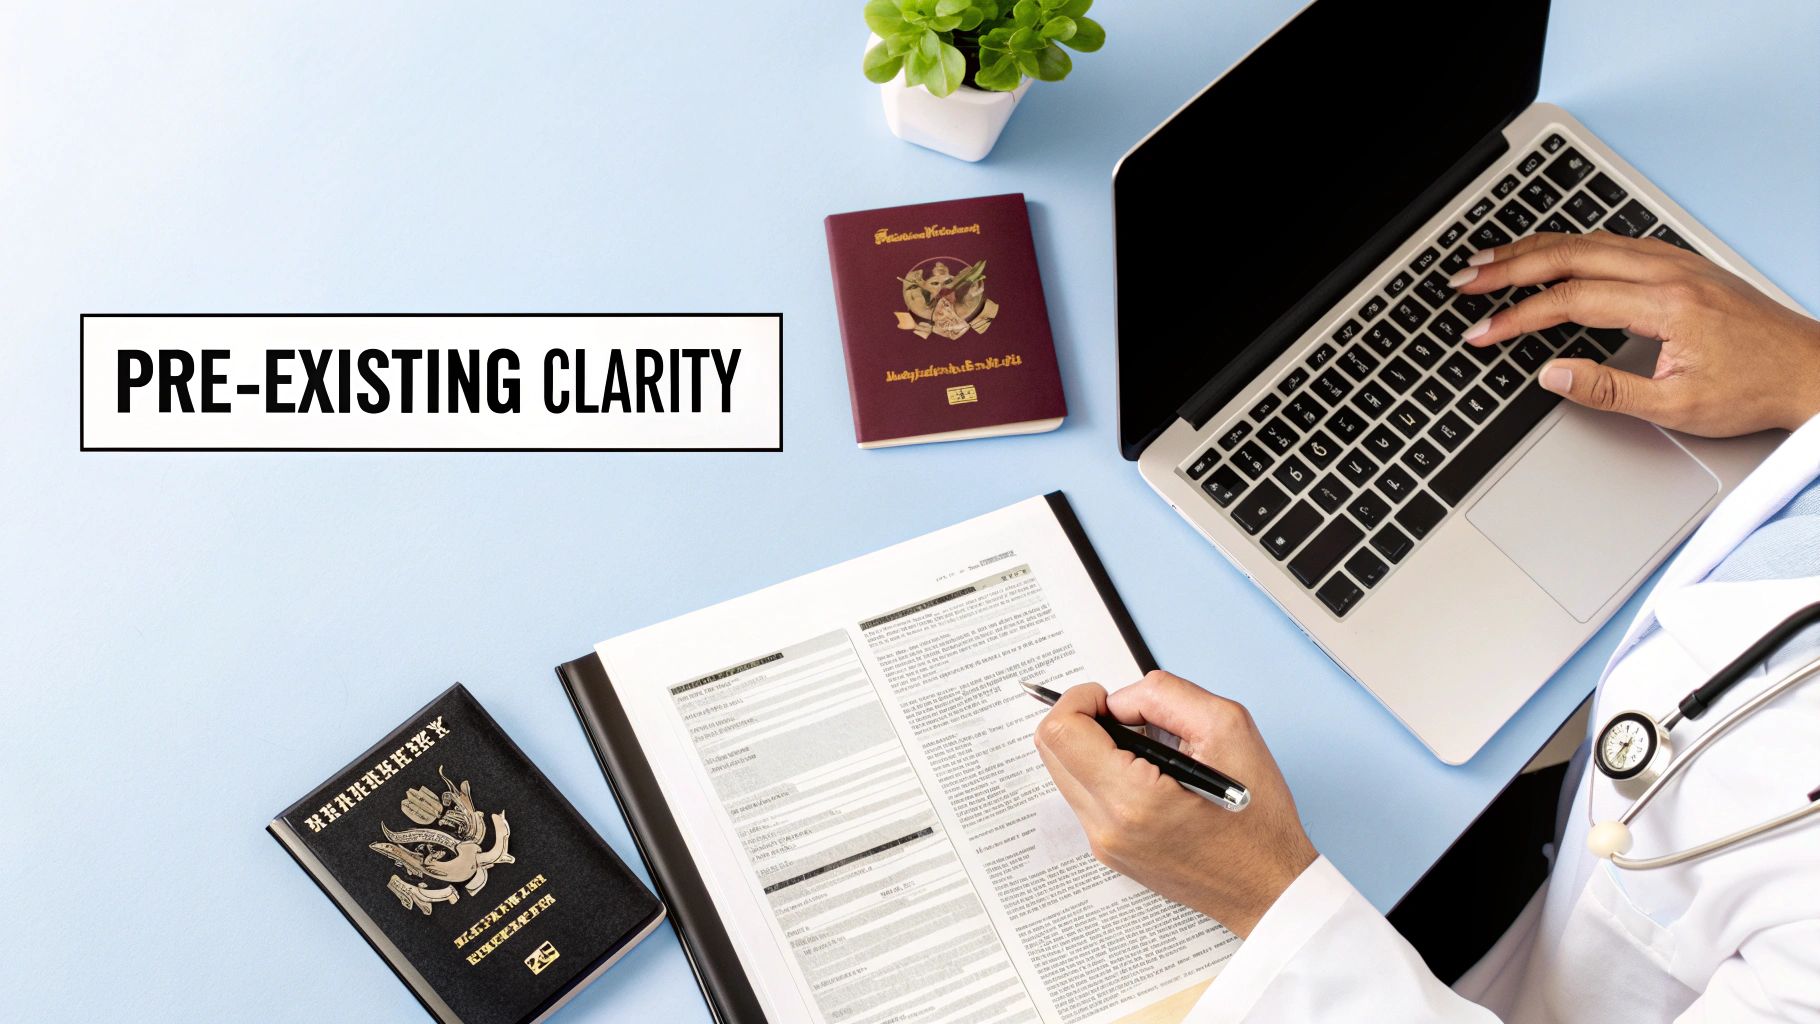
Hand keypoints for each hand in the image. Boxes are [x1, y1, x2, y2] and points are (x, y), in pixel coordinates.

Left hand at [1032, 671, 1316, 936]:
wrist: (1268, 888)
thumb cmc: (1258, 818)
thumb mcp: (1229, 729)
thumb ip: (1165, 697)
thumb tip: (1120, 700)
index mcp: (1133, 799)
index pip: (1061, 732)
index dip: (1079, 699)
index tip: (1109, 698)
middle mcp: (1107, 828)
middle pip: (1051, 750)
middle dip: (1081, 718)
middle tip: (1128, 717)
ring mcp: (1104, 845)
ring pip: (1063, 772)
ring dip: (1092, 744)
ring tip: (1146, 747)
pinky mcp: (1110, 852)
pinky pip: (1084, 796)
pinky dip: (1102, 771)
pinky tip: (1146, 772)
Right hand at [1449, 231, 1819, 435]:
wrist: (1812, 370)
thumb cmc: (1756, 388)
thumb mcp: (1678, 406)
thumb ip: (1607, 390)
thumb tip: (1551, 375)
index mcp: (1668, 304)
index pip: (1572, 299)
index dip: (1518, 316)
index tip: (1483, 332)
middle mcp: (1670, 272)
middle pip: (1571, 254)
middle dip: (1510, 266)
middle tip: (1466, 280)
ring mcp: (1675, 262)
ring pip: (1589, 240)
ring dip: (1534, 249)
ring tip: (1490, 261)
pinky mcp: (1680, 264)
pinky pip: (1611, 242)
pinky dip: (1567, 245)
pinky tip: (1547, 253)